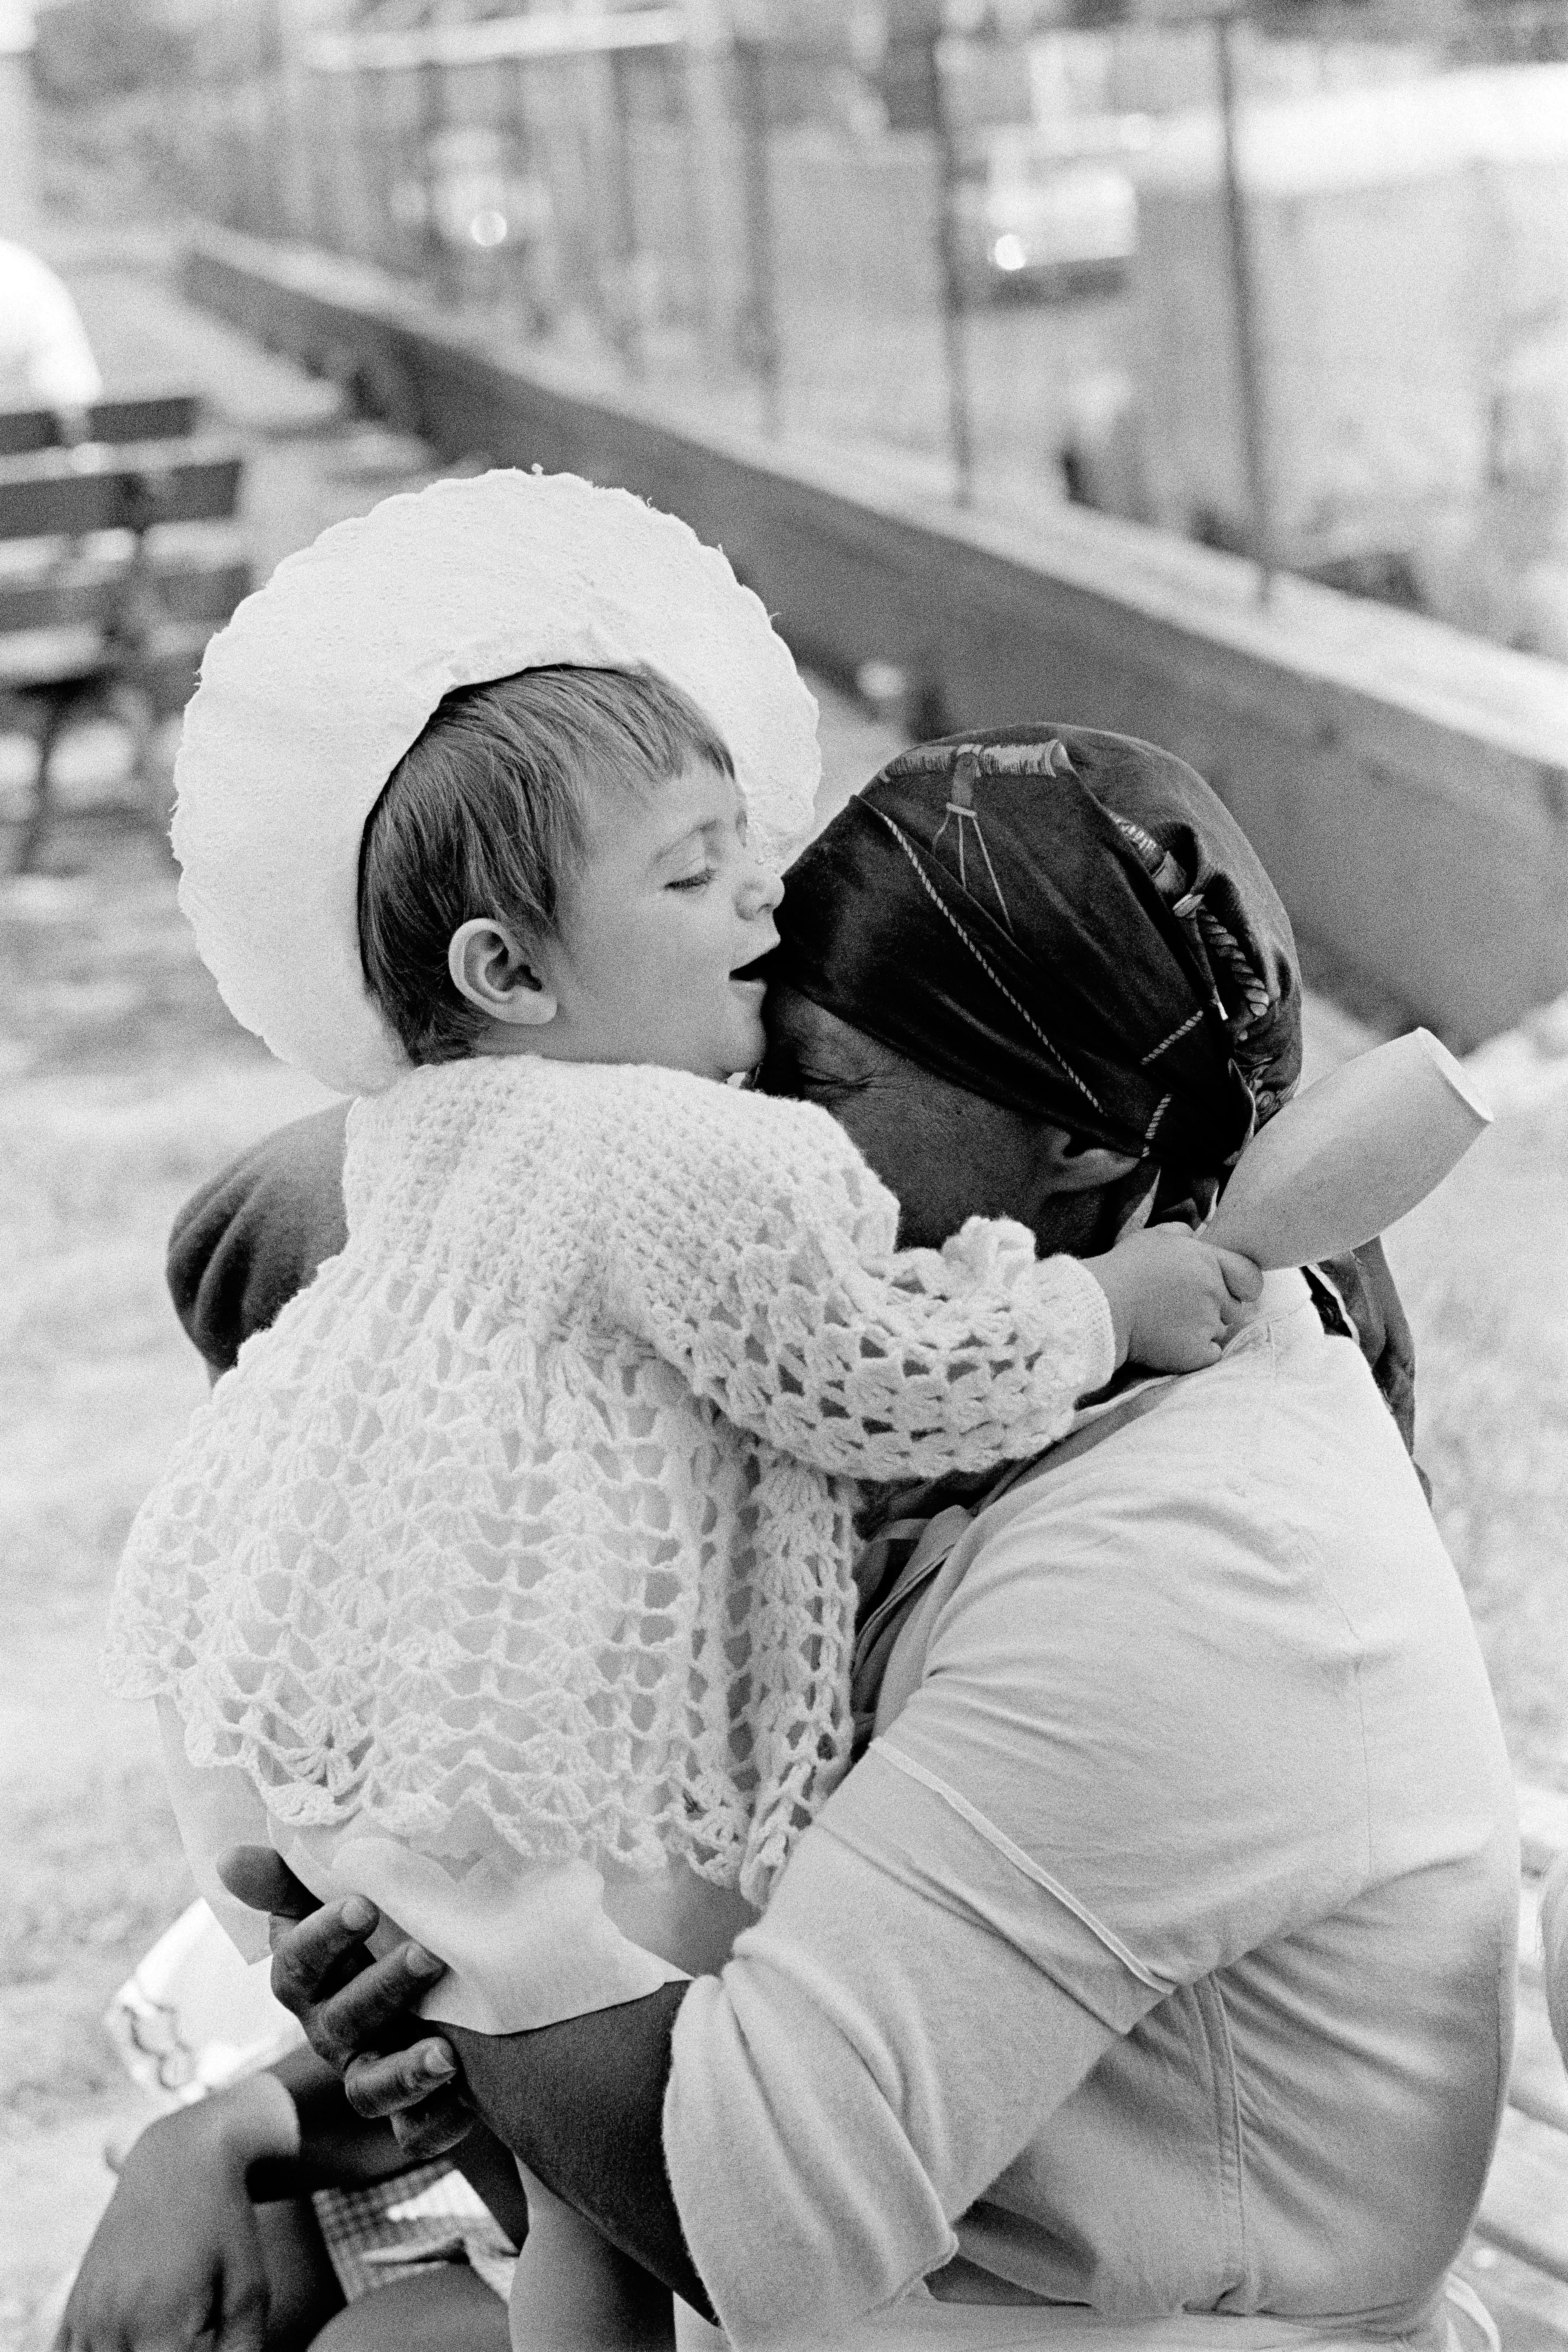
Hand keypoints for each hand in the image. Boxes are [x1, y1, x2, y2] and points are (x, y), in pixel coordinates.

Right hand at [55, 2101, 271, 2351]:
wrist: (180, 2159)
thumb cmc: (225, 2226)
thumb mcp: (250, 2288)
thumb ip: (242, 2349)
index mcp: (158, 2327)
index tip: (207, 2338)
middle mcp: (113, 2326)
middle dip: (167, 2351)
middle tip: (194, 2327)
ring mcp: (87, 2316)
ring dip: (132, 2350)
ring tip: (164, 2325)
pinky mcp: (74, 2304)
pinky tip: (130, 2333)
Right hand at [217, 1846, 472, 2159]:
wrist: (453, 1994)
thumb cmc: (390, 1929)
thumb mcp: (348, 1897)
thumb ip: (292, 1880)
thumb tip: (228, 1858)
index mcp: (315, 1980)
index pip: (297, 1964)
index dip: (323, 1937)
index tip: (365, 1906)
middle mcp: (334, 2032)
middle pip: (338, 2023)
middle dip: (381, 1990)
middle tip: (426, 1956)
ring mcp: (371, 2074)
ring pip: (368, 2088)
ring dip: (404, 2071)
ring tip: (445, 2053)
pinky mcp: (413, 2115)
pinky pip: (416, 2133)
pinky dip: (436, 2120)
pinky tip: (464, 2096)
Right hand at [1086, 1227, 1261, 1372]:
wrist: (1100, 1308)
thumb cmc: (1122, 1270)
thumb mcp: (1152, 1238)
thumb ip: (1182, 1233)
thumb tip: (1197, 1233)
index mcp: (1207, 1261)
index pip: (1249, 1276)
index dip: (1242, 1285)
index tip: (1229, 1291)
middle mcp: (1213, 1291)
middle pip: (1233, 1307)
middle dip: (1215, 1308)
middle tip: (1183, 1309)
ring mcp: (1207, 1323)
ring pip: (1219, 1330)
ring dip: (1202, 1330)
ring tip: (1169, 1325)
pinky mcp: (1197, 1352)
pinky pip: (1211, 1354)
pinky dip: (1196, 1352)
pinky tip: (1172, 1344)